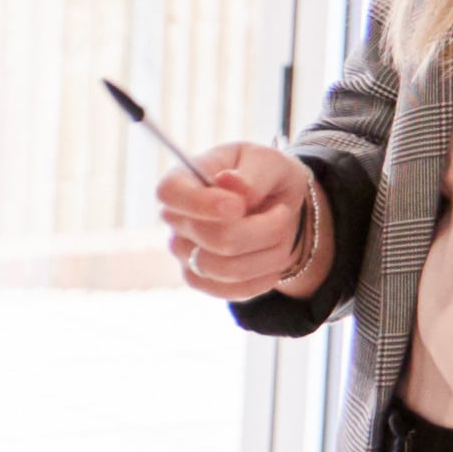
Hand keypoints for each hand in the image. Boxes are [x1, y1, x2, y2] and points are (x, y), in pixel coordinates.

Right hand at [159, 141, 329, 300]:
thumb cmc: (264, 175)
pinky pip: (234, 290)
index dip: (202, 204)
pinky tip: (273, 255)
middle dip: (263, 229)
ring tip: (280, 233)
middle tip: (282, 213)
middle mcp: (175, 219)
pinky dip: (265, 275)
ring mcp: (184, 253)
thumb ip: (251, 173)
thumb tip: (230, 183)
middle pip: (215, 238)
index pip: (170, 193)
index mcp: (182, 179)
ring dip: (270, 252)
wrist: (275, 204)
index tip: (238, 206)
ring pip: (228, 269)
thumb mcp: (268, 161)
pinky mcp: (200, 280)